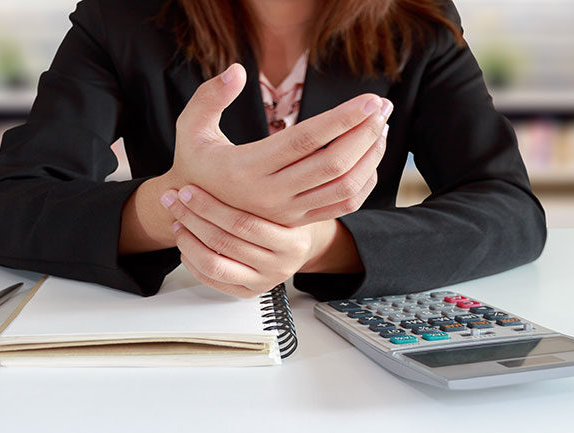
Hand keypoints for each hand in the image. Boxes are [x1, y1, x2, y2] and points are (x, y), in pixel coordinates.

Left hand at [161, 184, 339, 297]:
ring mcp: (265, 281)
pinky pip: (211, 279)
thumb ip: (265, 171)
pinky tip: (185, 241)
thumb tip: (228, 132)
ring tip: (177, 220)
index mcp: (294, 238)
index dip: (209, 206)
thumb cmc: (281, 208)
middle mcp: (282, 265)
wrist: (295, 238)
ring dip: (188, 240)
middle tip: (172, 199)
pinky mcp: (248, 292)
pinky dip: (192, 260)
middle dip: (192, 218)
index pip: (244, 223)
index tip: (187, 189)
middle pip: (225, 242)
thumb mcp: (283, 189)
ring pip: (214, 263)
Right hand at [163, 63, 391, 226]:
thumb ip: (209, 96)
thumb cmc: (195, 162)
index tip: (370, 100)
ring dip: (370, 157)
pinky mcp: (298, 221)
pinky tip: (370, 157)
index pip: (306, 140)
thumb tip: (238, 70)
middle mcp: (270, 195)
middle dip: (365, 133)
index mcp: (246, 169)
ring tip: (381, 128)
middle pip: (333, 165)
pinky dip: (364, 182)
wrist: (197, 213)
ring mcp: (287, 212)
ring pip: (344, 187)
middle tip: (383, 106)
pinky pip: (342, 206)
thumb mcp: (190, 127)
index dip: (343, 119)